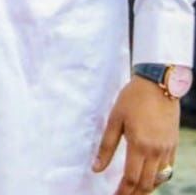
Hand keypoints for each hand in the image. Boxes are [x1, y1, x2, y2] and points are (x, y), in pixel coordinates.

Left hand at [93, 75, 178, 192]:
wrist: (158, 84)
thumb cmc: (132, 98)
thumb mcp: (115, 119)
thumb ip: (106, 146)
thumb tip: (96, 168)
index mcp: (139, 145)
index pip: (131, 179)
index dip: (122, 192)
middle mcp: (156, 151)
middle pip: (146, 184)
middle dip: (134, 194)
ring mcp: (167, 149)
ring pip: (159, 179)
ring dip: (146, 188)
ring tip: (133, 191)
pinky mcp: (173, 144)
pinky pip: (168, 169)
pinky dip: (158, 177)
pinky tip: (149, 177)